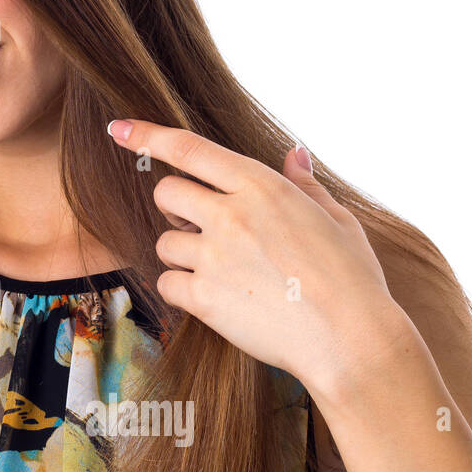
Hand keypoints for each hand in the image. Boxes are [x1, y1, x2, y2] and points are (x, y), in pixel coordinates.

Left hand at [106, 118, 402, 389]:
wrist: (351, 341)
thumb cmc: (352, 280)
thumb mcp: (338, 220)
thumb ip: (304, 185)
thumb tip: (293, 154)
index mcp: (261, 187)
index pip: (189, 150)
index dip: (147, 135)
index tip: (119, 130)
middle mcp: (231, 215)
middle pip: (166, 192)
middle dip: (176, 206)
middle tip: (202, 226)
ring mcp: (214, 257)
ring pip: (164, 242)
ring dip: (184, 254)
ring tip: (226, 272)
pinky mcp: (203, 297)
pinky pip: (167, 283)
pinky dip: (182, 290)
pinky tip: (217, 298)